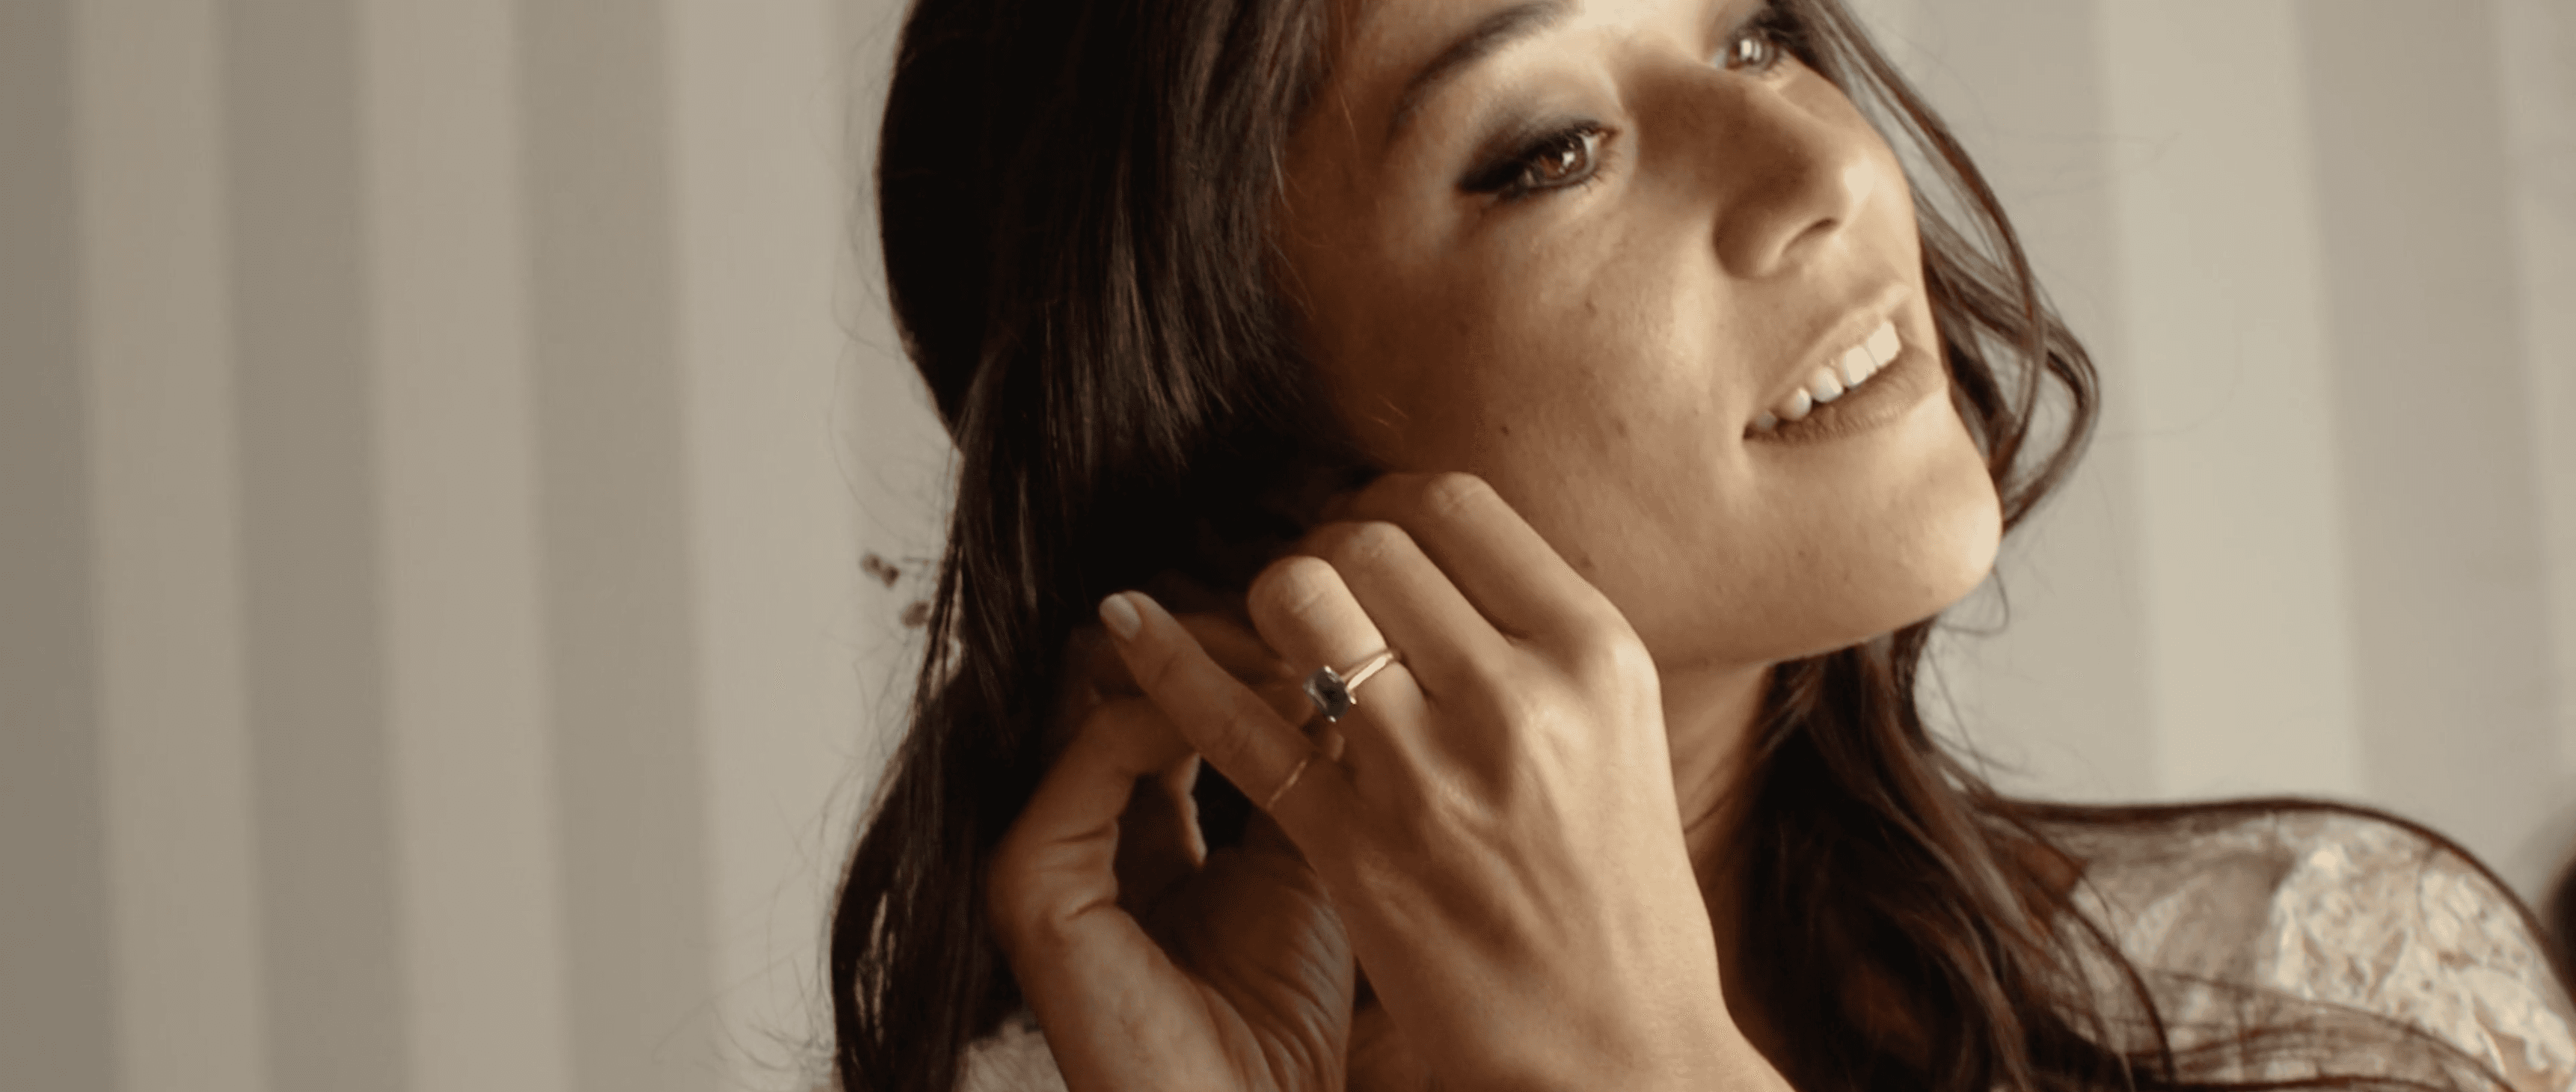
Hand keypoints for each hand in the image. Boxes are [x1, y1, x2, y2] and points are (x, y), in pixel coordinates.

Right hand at [986, 594, 1357, 1091]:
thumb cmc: (1284, 1022)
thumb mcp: (1308, 861)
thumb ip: (1302, 762)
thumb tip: (1338, 652)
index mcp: (1131, 823)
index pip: (1163, 690)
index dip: (1240, 649)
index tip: (1323, 626)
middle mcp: (1074, 825)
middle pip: (1124, 673)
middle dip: (1223, 638)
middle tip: (1308, 621)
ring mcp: (1041, 849)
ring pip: (1107, 688)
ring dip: (1210, 659)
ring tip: (1295, 658)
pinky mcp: (1030, 879)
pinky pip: (1098, 748)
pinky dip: (1179, 710)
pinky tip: (1260, 710)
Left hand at [1100, 473, 1771, 1091]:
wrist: (1620, 1052)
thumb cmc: (1622, 900)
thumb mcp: (1619, 737)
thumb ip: (1537, 644)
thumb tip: (1439, 558)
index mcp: (1597, 652)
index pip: (1456, 505)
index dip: (1386, 501)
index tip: (1366, 532)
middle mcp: (1518, 696)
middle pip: (1368, 540)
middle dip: (1320, 549)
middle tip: (1314, 591)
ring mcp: (1430, 771)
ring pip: (1297, 601)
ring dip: (1266, 605)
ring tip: (1272, 639)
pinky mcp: (1354, 845)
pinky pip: (1236, 722)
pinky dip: (1167, 665)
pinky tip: (1126, 625)